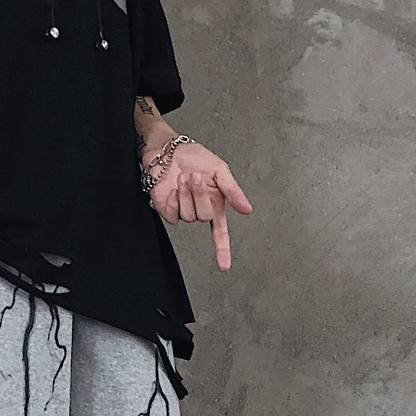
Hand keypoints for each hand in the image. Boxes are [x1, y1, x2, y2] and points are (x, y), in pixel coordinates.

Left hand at [146, 140, 252, 270]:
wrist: (167, 150)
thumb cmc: (194, 157)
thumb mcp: (220, 170)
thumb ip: (233, 191)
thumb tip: (247, 210)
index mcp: (216, 204)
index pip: (220, 232)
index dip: (222, 250)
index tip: (224, 266)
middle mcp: (200, 210)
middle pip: (204, 217)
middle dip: (200, 195)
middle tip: (195, 177)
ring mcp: (183, 211)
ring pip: (189, 216)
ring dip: (186, 194)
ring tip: (183, 177)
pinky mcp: (167, 210)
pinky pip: (173, 216)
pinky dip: (173, 201)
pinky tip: (173, 189)